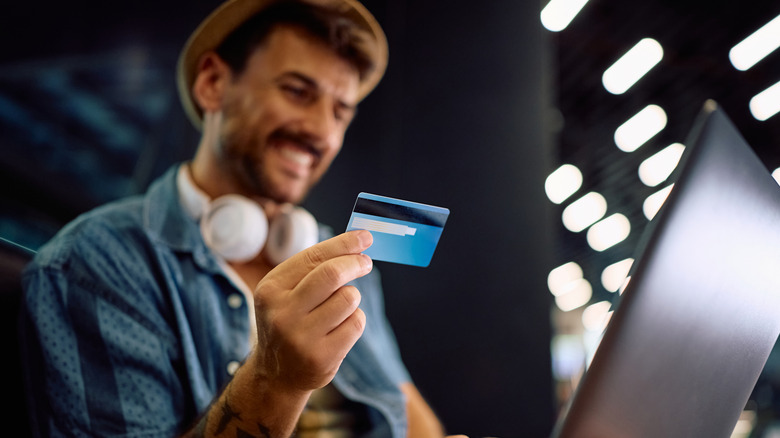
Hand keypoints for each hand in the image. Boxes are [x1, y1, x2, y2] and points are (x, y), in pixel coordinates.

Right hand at [251, 230, 372, 391]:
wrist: (277, 373)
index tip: (365, 237)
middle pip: (332, 274)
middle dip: (355, 263)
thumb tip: (357, 242)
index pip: (314, 257)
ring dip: (352, 297)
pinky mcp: (322, 357)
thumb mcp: (285, 291)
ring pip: (349, 298)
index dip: (344, 244)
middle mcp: (283, 313)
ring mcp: (301, 338)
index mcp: (271, 289)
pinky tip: (341, 327)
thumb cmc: (289, 320)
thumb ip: (314, 267)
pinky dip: (355, 319)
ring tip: (340, 306)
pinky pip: (356, 323)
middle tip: (365, 263)